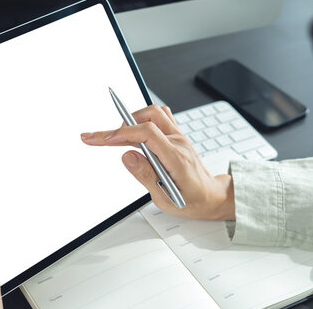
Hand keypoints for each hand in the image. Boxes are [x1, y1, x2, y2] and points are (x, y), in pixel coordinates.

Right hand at [81, 105, 234, 219]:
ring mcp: (179, 136)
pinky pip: (160, 116)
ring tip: (117, 137)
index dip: (122, 133)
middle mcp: (178, 142)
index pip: (147, 133)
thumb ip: (145, 176)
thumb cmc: (192, 200)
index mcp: (176, 157)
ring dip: (132, 120)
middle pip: (148, 118)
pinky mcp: (177, 135)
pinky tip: (133, 132)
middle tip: (100, 139)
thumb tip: (127, 156)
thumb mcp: (166, 198)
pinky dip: (143, 119)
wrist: (211, 196)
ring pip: (154, 113)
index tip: (103, 139)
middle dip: (120, 126)